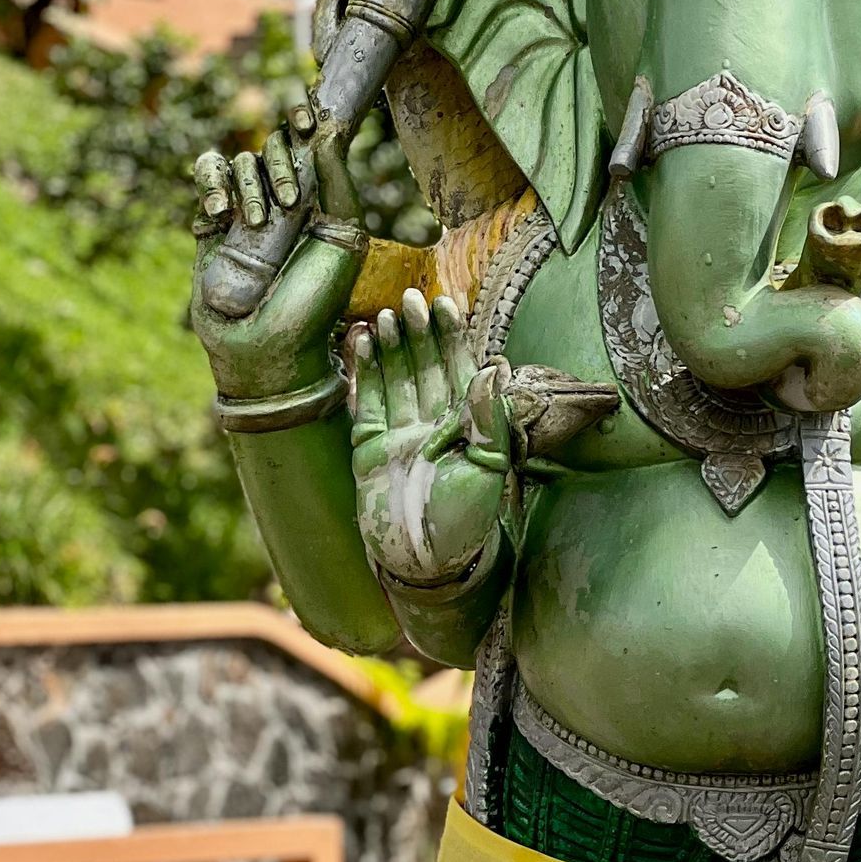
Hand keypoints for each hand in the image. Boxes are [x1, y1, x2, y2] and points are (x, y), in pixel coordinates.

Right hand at [190, 109, 360, 395]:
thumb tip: (329, 128)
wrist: (266, 346)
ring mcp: (246, 210)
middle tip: (289, 206)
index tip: (306, 119)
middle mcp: (283, 200)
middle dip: (280, 164)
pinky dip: (210, 184)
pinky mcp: (211, 222)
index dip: (305, 121)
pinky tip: (218, 215)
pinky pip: (206, 177)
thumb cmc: (314, 301)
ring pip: (238, 161)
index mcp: (320, 200)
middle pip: (272, 146)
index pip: (309, 143)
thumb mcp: (343, 240)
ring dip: (247, 185)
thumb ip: (339, 184)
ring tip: (254, 224)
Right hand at [348, 288, 510, 589]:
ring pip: (395, 379)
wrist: (424, 561)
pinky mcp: (369, 446)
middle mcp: (432, 424)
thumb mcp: (489, 466)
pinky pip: (366, 401)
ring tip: (387, 315)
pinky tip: (364, 342)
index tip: (448, 306)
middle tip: (411, 300)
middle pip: (424, 368)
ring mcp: (399, 433)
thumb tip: (496, 367)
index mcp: (466, 427)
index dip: (452, 339)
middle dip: (419, 335)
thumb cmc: (464, 520)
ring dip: (391, 347)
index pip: (459, 371)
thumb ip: (491, 416)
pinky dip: (364, 372)